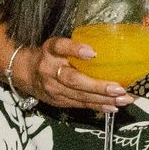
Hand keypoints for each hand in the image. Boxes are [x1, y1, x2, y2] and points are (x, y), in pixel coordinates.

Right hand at [16, 36, 132, 114]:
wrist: (25, 73)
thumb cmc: (50, 55)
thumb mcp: (57, 44)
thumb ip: (75, 46)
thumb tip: (110, 43)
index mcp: (50, 50)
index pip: (60, 46)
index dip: (75, 49)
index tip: (93, 52)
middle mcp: (50, 69)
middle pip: (73, 79)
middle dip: (97, 86)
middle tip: (119, 88)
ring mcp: (53, 88)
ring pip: (79, 95)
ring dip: (103, 99)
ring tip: (124, 99)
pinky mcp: (58, 101)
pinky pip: (80, 104)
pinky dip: (98, 106)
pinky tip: (113, 106)